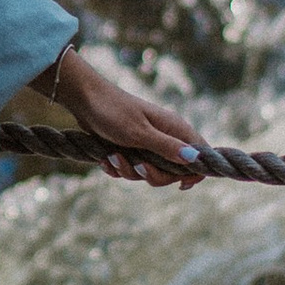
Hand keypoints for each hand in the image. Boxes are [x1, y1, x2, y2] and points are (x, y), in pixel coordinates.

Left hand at [54, 46, 207, 187]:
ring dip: (129, 170)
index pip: (200, 154)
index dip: (195, 172)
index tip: (180, 185)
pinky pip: (131, 169)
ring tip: (113, 156)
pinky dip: (118, 168)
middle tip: (138, 166)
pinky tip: (106, 158)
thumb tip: (195, 158)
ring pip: (148, 172)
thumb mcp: (140, 133)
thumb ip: (167, 147)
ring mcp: (147, 144)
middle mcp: (165, 137)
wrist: (84, 99)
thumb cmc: (113, 112)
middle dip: (153, 175)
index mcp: (174, 129)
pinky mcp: (131, 148)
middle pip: (173, 171)